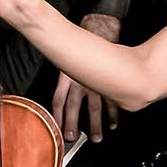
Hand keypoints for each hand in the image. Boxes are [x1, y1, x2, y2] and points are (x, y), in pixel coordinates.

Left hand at [51, 13, 122, 141]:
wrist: (100, 29)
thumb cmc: (81, 44)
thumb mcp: (67, 59)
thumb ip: (65, 77)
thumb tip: (62, 92)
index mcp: (66, 76)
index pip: (58, 100)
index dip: (55, 115)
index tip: (54, 127)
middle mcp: (79, 81)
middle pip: (73, 107)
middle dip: (71, 124)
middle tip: (71, 138)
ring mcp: (95, 82)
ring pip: (93, 108)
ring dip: (95, 124)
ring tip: (96, 138)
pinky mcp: (108, 81)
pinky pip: (110, 102)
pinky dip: (112, 114)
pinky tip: (112, 124)